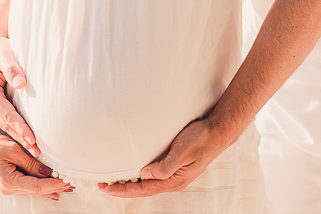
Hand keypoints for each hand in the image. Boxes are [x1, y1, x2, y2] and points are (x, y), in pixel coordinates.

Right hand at [0, 35, 37, 154]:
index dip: (20, 127)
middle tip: (37, 153)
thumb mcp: (4, 52)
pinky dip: (15, 132)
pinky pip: (4, 122)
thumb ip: (12, 67)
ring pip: (4, 126)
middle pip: (5, 124)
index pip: (6, 114)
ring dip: (19, 139)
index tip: (32, 139)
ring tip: (35, 152)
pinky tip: (26, 141)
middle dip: (21, 139)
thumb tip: (21, 83)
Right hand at [0, 125, 70, 199]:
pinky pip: (28, 187)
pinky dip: (41, 187)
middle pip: (36, 191)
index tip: (66, 181)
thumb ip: (31, 162)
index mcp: (8, 181)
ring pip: (33, 190)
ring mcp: (7, 188)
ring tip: (66, 186)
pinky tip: (53, 189)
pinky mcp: (9, 185)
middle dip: (55, 188)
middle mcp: (7, 189)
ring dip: (49, 188)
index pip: (36, 186)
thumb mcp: (13, 149)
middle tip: (72, 185)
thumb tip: (47, 172)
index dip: (53, 184)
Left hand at [99, 118, 226, 197]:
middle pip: (143, 189)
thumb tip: (145, 175)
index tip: (106, 188)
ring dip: (130, 184)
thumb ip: (165, 166)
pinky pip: (153, 176)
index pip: (143, 188)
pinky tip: (133, 173)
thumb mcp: (183, 151)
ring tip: (113, 182)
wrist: (218, 131)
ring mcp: (174, 175)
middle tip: (102, 186)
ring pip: (147, 184)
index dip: (123, 190)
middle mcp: (173, 181)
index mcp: (174, 180)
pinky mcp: (174, 167)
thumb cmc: (202, 138)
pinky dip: (139, 176)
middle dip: (122, 189)